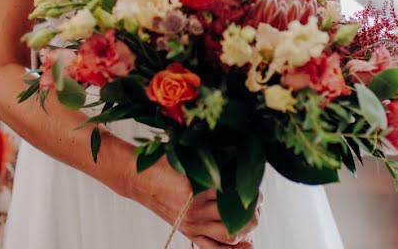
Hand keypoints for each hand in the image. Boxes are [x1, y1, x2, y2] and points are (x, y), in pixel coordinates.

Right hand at [136, 159, 260, 247]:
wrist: (140, 180)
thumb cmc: (165, 164)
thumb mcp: (189, 157)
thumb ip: (214, 162)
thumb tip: (243, 162)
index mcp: (197, 189)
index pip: (235, 195)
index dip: (251, 191)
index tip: (256, 184)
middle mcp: (196, 211)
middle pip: (237, 219)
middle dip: (254, 211)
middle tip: (258, 201)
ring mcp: (193, 225)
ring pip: (230, 236)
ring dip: (247, 229)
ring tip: (252, 217)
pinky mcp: (189, 233)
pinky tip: (247, 243)